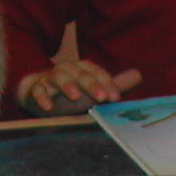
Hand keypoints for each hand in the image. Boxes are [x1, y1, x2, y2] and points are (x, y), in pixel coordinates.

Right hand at [16, 59, 141, 115]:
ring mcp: (50, 78)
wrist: (39, 93)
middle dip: (91, 85)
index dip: (107, 83)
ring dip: (67, 85)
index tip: (115, 97)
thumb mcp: (94, 89)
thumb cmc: (72, 92)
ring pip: (59, 77)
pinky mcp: (36, 89)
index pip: (97, 73)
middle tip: (101, 97)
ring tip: (75, 96)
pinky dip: (42, 97)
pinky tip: (48, 106)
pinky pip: (38, 90)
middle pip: (81, 74)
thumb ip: (114, 84)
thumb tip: (138, 74)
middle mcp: (68, 69)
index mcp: (83, 69)